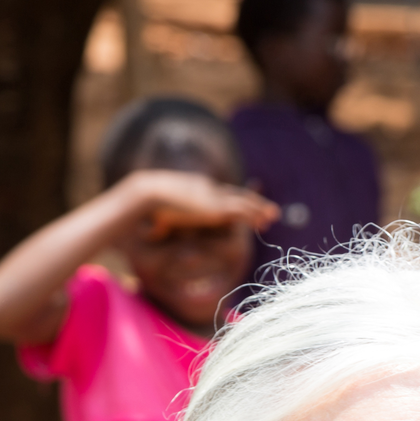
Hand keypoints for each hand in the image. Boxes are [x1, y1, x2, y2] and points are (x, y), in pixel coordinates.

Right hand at [125, 169, 278, 238]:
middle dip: (252, 202)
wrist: (147, 194)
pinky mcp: (216, 207)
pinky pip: (241, 211)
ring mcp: (212, 196)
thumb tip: (151, 232)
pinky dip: (254, 215)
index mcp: (194, 188)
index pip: (219, 193)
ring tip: (274, 215)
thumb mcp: (156, 214)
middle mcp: (207, 188)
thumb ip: (160, 224)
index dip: (233, 201)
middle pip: (235, 194)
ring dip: (260, 209)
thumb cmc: (145, 205)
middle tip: (268, 210)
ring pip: (243, 202)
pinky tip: (264, 222)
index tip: (243, 207)